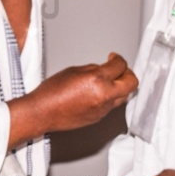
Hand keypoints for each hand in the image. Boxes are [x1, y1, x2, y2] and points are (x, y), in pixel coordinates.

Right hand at [7, 53, 137, 146]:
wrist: (43, 112)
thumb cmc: (52, 92)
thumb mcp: (74, 71)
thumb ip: (93, 69)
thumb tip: (103, 69)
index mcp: (97, 80)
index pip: (120, 66)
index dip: (118, 59)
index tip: (114, 58)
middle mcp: (104, 95)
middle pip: (131, 83)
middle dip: (128, 73)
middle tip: (120, 69)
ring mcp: (103, 109)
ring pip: (123, 95)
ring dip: (119, 86)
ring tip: (109, 80)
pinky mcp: (99, 117)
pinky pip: (112, 105)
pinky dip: (109, 97)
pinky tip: (98, 93)